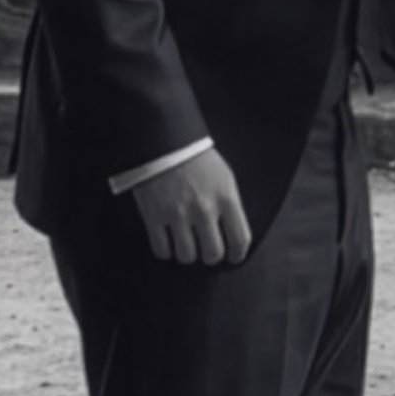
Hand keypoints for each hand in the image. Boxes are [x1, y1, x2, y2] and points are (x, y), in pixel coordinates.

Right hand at [132, 146, 252, 268]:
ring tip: (185, 244)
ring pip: (187, 256)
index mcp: (226, 198)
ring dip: (187, 254)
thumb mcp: (223, 176)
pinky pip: (161, 250)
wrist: (163, 139)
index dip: (237, 254)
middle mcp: (204, 209)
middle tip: (205, 249)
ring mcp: (177, 214)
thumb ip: (229, 204)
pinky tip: (167, 242)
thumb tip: (231, 232)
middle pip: (213, 254)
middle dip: (210, 256)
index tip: (232, 256)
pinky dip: (165, 250)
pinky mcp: (154, 216)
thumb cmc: (196, 158)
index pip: (240, 239)